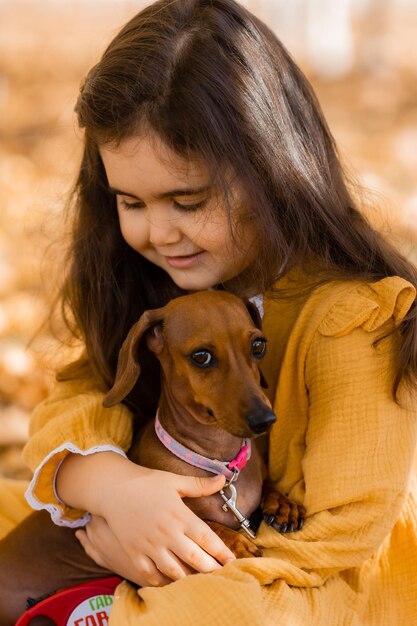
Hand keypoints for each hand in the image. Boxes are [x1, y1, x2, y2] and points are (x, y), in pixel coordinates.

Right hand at [73, 461, 235, 586]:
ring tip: (202, 582)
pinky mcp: (134, 553)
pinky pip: (151, 575)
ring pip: (174, 571)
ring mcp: (149, 545)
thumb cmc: (146, 483)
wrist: (113, 489)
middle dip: (211, 570)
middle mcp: (166, 532)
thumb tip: (223, 479)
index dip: (221, 552)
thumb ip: (200, 485)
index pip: (206, 537)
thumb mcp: (174, 481)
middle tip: (223, 576)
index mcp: (178, 514)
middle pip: (194, 558)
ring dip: (190, 579)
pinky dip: (164, 582)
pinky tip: (174, 582)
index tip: (233, 561)